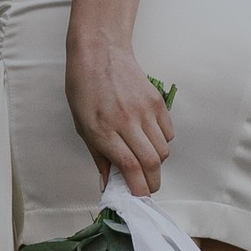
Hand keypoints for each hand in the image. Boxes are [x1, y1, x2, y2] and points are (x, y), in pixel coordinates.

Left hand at [66, 30, 174, 192]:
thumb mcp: (82, 125)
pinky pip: (168, 133)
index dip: (137, 188)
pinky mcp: (157, 102)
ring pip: (163, 150)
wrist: (100, 52)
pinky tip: (149, 139)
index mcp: (103, 129)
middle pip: (151, 163)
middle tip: (145, 188)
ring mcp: (145, 111)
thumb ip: (99, 156)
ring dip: (156, 163)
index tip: (137, 199)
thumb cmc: (84, 88)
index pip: (130, 167)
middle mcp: (127, 121)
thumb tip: (108, 184)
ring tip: (144, 161)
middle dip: (151, 183)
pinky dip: (162, 143)